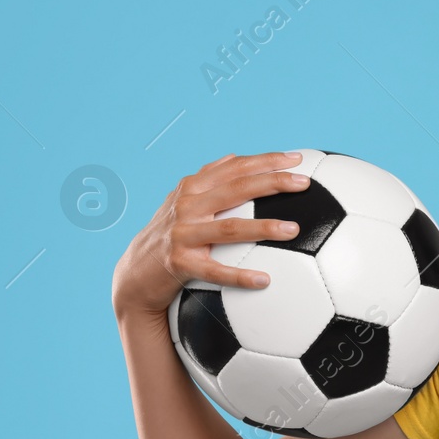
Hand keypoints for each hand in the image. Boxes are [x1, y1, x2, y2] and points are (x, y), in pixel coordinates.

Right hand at [111, 151, 309, 321]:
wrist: (134, 274)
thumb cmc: (169, 235)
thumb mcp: (181, 202)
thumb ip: (207, 180)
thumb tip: (235, 157)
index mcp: (192, 188)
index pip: (234, 168)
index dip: (265, 161)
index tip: (296, 159)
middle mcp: (187, 206)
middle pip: (236, 189)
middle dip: (272, 182)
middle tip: (304, 183)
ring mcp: (182, 234)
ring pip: (229, 228)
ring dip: (263, 227)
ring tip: (294, 230)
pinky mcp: (179, 263)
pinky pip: (215, 272)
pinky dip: (240, 277)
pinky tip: (265, 281)